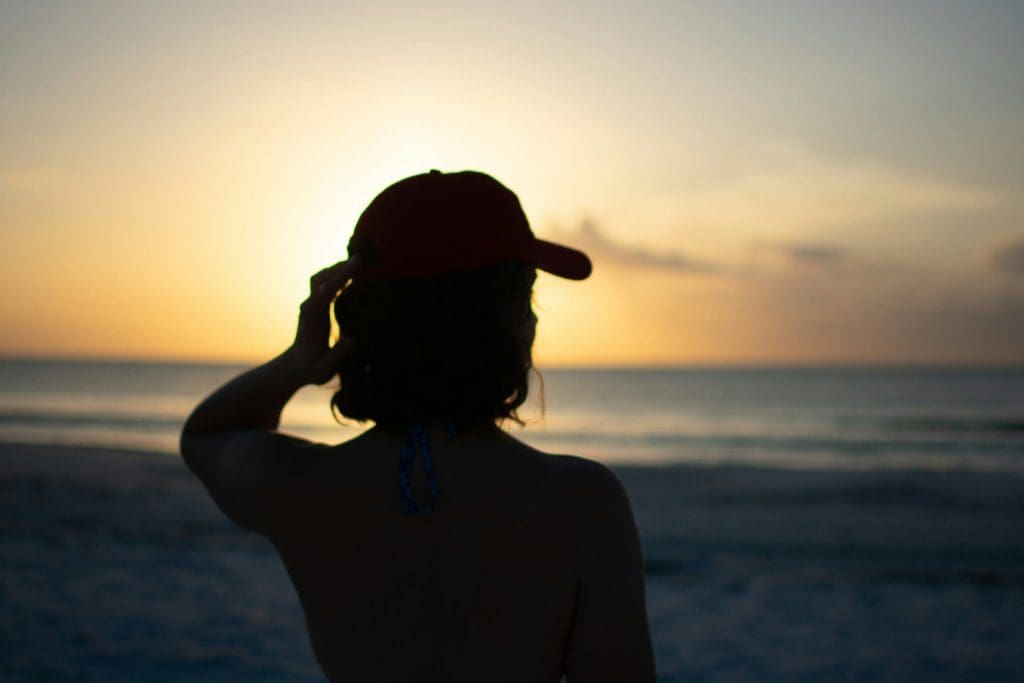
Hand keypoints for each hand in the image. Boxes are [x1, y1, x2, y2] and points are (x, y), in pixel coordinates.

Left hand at [285, 257, 359, 384]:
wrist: (297, 367)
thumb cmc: (312, 369)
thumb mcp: (323, 369)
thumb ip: (336, 356)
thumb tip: (351, 341)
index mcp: (312, 320)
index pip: (324, 294)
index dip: (338, 280)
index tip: (353, 268)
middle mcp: (309, 308)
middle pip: (320, 280)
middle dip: (338, 269)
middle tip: (360, 260)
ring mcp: (312, 305)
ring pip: (321, 279)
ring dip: (337, 269)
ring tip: (357, 263)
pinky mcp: (317, 306)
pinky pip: (326, 285)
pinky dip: (338, 276)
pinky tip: (352, 274)